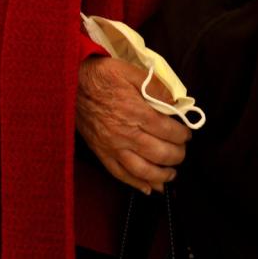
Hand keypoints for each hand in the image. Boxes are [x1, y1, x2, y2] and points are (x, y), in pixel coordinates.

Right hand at [75, 57, 190, 195]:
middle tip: (181, 150)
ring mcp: (112, 146)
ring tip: (171, 171)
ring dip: (163, 175)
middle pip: (161, 154)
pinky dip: (137, 184)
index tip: (186, 133)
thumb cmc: (102, 75)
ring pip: (144, 170)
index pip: (169, 131)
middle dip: (177, 155)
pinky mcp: (101, 152)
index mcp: (136, 111)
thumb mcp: (130, 71)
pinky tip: (149, 187)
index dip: (182, 134)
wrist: (71, 81)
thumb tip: (175, 103)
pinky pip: (121, 174)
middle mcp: (126, 133)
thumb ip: (155, 86)